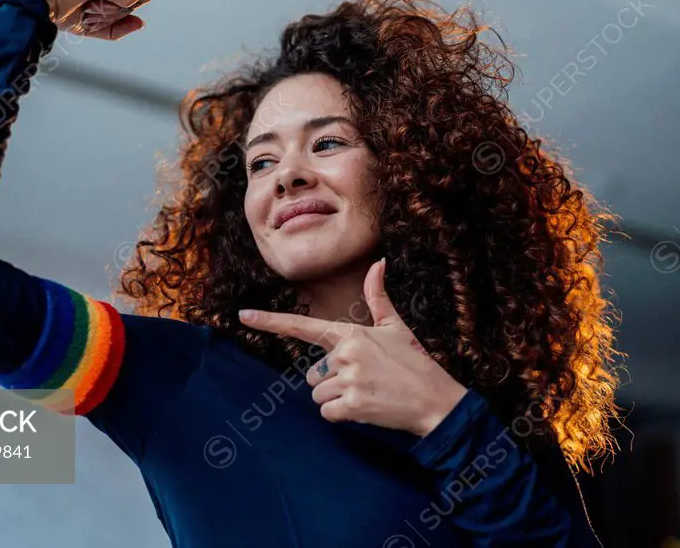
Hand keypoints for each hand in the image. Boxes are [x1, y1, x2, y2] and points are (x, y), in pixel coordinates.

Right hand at [11, 0, 149, 40]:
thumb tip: (140, 23)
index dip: (113, 10)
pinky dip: (120, 2)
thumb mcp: (94, 21)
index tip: (87, 6)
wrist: (43, 1)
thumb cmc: (59, 8)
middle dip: (116, 10)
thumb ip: (119, 23)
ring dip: (116, 8)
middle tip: (88, 4)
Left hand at [238, 258, 467, 436]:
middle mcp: (345, 353)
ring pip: (318, 394)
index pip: (303, 326)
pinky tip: (366, 408)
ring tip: (367, 393)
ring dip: (336, 399)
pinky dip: (341, 415)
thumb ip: (378, 298)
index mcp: (351, 333)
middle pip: (312, 374)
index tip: (243, 316)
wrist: (436, 400)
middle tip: (363, 380)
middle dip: (330, 381)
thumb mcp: (396, 326)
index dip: (270, 321)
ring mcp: (348, 379)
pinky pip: (327, 413)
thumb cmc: (415, 362)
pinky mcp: (352, 405)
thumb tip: (379, 263)